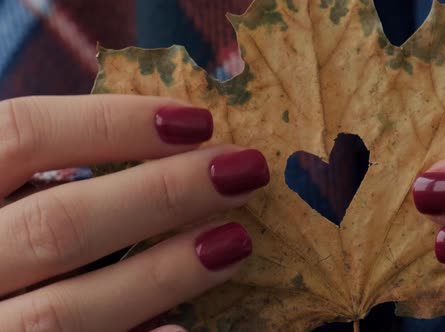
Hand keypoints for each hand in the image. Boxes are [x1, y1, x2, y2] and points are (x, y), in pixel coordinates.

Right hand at [0, 95, 268, 330]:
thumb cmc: (6, 240)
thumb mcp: (12, 195)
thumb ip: (47, 178)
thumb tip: (167, 141)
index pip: (20, 134)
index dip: (112, 122)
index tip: (197, 121)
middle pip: (58, 222)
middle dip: (163, 194)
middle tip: (243, 172)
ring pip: (63, 311)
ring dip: (161, 273)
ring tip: (235, 243)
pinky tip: (181, 329)